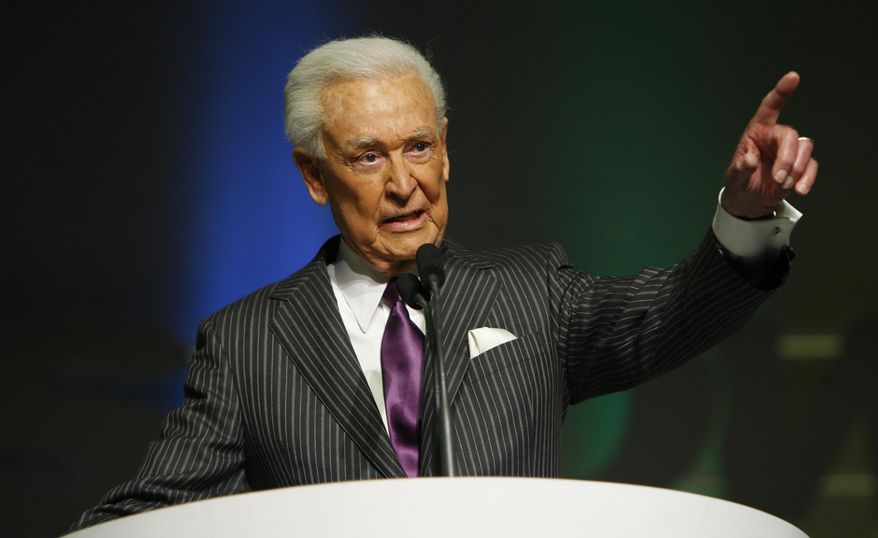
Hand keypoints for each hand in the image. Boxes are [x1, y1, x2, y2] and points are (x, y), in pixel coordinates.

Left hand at [721, 72, 817, 217]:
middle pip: (790, 135)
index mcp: (757, 131)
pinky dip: (807, 178)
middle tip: (778, 178)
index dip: (781, 92)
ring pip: (804, 149)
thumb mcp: (734, 177)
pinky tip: (799, 190)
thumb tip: (750, 159)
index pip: (770, 107)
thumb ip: (740, 168)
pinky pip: (812, 166)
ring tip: (781, 185)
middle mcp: (775, 136)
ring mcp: (790, 149)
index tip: (793, 77)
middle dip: (787, 158)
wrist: (751, 201)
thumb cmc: (740, 183)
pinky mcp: (801, 164)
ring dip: (796, 169)